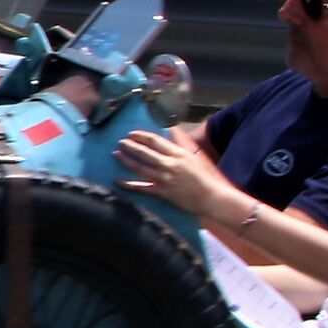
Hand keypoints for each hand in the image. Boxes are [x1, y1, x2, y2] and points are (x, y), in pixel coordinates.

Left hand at [116, 128, 240, 217]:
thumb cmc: (202, 177)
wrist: (211, 197)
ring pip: (141, 168)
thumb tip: (169, 129)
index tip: (131, 134)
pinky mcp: (163, 193)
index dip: (140, 136)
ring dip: (126, 161)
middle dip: (130, 146)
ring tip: (116, 154)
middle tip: (120, 142)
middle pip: (145, 153)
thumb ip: (178, 144)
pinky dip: (129, 184)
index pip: (155, 141)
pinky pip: (142, 188)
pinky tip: (118, 181)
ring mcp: (165, 179)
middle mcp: (170, 165)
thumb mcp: (191, 156)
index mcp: (178, 154)